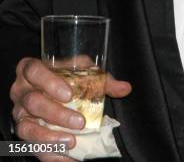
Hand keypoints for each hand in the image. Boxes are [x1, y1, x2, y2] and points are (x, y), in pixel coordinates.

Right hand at [10, 57, 131, 161]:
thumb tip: (124, 88)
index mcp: (31, 69)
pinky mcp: (23, 132)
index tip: (69, 94)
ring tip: (72, 142)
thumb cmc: (66, 77)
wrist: (53, 92)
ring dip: (50, 137)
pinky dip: (49, 152)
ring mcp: (19, 113)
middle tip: (80, 122)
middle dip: (56, 113)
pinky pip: (30, 146)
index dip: (49, 82)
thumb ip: (102, 79)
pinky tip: (66, 156)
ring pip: (27, 127)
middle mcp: (21, 91)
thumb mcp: (83, 73)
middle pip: (33, 101)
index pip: (33, 70)